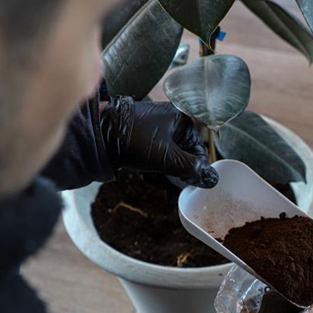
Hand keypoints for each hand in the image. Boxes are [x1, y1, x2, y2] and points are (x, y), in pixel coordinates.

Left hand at [100, 97, 217, 187]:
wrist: (99, 135)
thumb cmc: (136, 141)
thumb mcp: (168, 159)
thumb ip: (192, 170)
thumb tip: (213, 180)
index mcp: (183, 121)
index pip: (199, 152)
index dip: (194, 173)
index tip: (186, 188)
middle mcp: (173, 122)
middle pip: (185, 157)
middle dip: (177, 176)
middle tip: (170, 192)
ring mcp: (157, 130)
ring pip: (171, 159)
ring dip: (165, 175)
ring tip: (154, 181)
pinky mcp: (144, 138)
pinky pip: (158, 157)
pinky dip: (154, 169)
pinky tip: (146, 175)